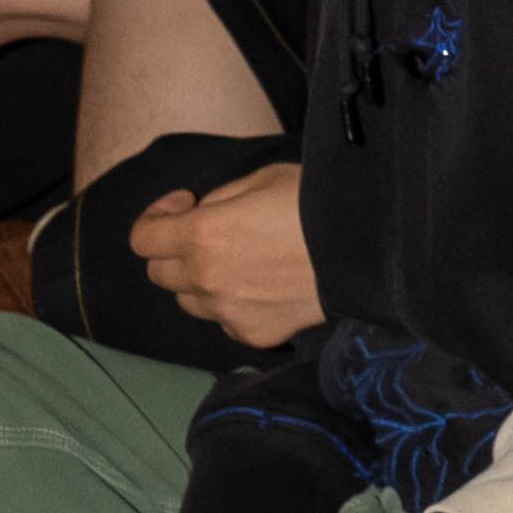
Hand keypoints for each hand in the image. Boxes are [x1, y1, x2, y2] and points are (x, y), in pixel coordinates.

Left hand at [134, 160, 326, 353]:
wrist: (369, 247)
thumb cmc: (318, 203)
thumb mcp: (264, 178)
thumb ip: (220, 199)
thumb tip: (203, 215)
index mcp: (204, 234)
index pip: (142, 238)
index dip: (156, 217)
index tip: (184, 205)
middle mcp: (207, 279)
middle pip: (159, 274)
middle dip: (175, 250)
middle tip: (209, 234)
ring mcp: (229, 313)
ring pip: (189, 301)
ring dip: (200, 280)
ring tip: (238, 262)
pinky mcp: (255, 334)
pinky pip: (224, 321)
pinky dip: (232, 305)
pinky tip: (262, 286)